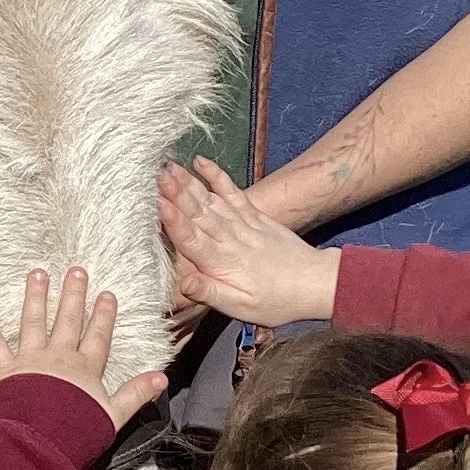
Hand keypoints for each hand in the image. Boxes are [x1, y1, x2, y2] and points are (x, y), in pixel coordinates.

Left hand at [0, 268, 167, 434]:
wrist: (43, 444)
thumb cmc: (79, 432)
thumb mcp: (114, 415)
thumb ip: (136, 394)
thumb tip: (163, 378)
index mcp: (86, 368)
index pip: (98, 336)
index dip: (103, 315)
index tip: (106, 294)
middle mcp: (59, 357)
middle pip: (68, 320)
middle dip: (73, 295)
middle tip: (75, 271)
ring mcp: (31, 360)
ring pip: (34, 321)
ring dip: (36, 297)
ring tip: (37, 273)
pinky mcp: (5, 370)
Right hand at [158, 159, 340, 326]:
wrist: (314, 283)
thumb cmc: (276, 301)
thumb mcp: (241, 307)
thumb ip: (210, 293)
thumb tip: (183, 282)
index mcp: (222, 264)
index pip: (192, 240)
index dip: (173, 222)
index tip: (157, 203)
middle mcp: (229, 239)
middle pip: (197, 214)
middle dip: (174, 194)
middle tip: (154, 175)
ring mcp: (242, 224)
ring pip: (210, 200)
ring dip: (188, 183)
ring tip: (166, 168)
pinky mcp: (253, 215)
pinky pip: (232, 192)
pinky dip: (216, 175)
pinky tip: (201, 162)